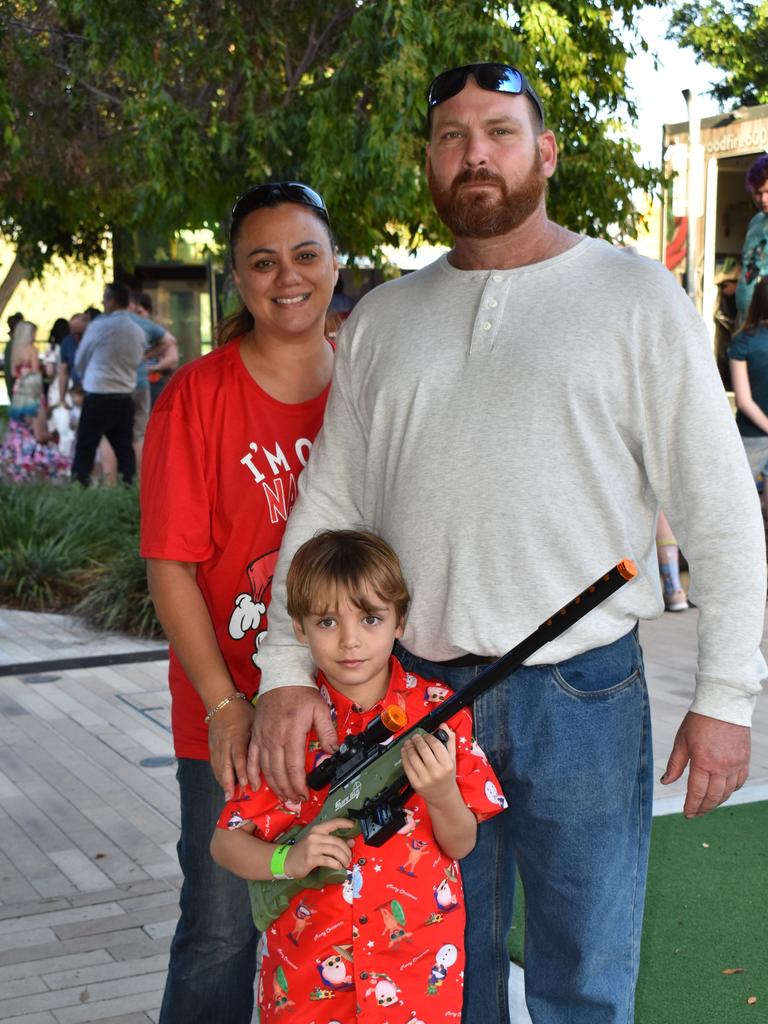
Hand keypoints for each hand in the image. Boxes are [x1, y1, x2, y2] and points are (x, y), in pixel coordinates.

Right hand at [208, 698, 255, 800]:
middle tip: (233, 797)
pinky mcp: (211, 747)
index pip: (239, 755)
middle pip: (226, 765)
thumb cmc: (242, 711)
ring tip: (228, 796)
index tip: (247, 783)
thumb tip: (278, 750)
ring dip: (224, 782)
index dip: (241, 770)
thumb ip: (261, 737)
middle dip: (229, 782)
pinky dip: (218, 776)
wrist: (221, 702)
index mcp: (237, 734)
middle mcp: (225, 742)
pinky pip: (214, 764)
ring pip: (219, 766)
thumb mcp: (254, 720)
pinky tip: (223, 785)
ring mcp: (216, 745)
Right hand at [248, 687, 337, 801]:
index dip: (299, 785)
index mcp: (291, 733)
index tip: (305, 794)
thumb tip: (334, 752)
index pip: (294, 767)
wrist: (282, 677)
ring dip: (274, 786)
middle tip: (295, 801)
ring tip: (283, 796)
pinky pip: (250, 758)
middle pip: (278, 772)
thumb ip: (328, 732)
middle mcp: (274, 738)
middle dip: (287, 790)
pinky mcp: (255, 735)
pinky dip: (251, 774)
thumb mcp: (320, 709)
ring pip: (265, 769)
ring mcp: (262, 737)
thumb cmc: (302, 693)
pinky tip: (254, 785)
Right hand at [284, 818, 354, 877]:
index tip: (354, 825)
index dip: (345, 823)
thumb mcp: (318, 843)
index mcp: (317, 829)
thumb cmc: (304, 851)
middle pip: (337, 841)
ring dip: (343, 858)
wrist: (287, 860)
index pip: (334, 823)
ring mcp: (312, 847)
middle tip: (350, 857)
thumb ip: (333, 841)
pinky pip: (328, 860)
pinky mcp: (311, 858)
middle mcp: (315, 836)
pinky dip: (336, 864)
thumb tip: (351, 842)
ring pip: (334, 850)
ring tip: (346, 863)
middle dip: (346, 850)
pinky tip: (338, 867)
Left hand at [402, 727, 457, 805]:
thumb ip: (449, 741)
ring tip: (409, 742)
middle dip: (417, 740)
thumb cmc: (447, 774)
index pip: (436, 745)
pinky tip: (405, 751)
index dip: (428, 737)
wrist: (443, 795)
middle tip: (415, 736)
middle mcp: (436, 772)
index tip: (425, 735)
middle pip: (423, 750)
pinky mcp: (416, 783)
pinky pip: (407, 767)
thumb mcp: (452, 758)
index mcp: (447, 764)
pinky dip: (404, 756)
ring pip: (413, 757)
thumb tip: (443, 725)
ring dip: (409, 747)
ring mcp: (425, 778)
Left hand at [662, 711, 750, 816]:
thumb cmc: (699, 721)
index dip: (691, 806)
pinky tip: (722, 792)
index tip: (686, 814)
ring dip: (716, 802)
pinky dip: (730, 791)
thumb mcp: (681, 741)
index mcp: (703, 762)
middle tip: (695, 814)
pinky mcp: (744, 760)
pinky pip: (739, 782)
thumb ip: (675, 764)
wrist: (724, 704)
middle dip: (703, 808)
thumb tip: (665, 782)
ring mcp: (735, 764)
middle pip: (713, 797)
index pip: (697, 792)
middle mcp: (721, 767)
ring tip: (706, 805)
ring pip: (727, 792)